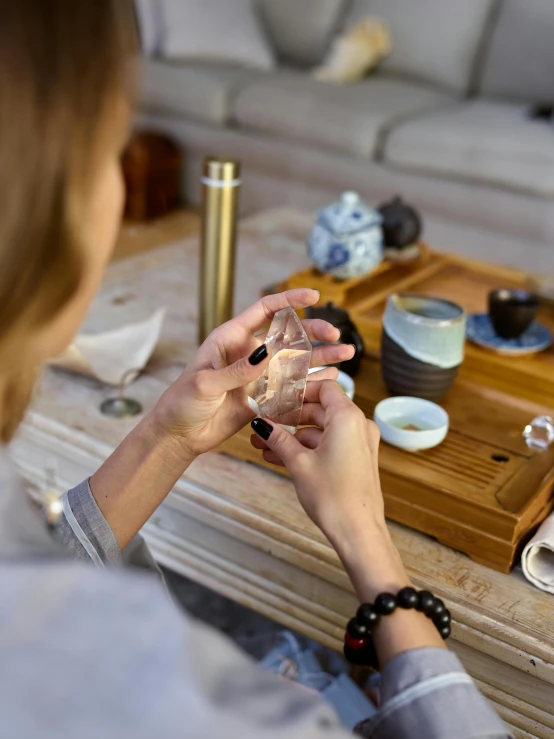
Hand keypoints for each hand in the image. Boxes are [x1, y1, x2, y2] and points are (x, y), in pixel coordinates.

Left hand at [153, 289, 354, 459]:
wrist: (178, 435)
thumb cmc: (181, 403)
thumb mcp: (205, 384)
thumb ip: (236, 370)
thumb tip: (267, 352)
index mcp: (231, 339)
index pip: (264, 311)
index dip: (289, 301)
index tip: (313, 296)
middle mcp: (248, 353)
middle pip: (287, 335)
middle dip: (313, 331)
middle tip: (336, 334)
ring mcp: (257, 376)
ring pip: (295, 361)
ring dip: (320, 357)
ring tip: (346, 353)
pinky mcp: (263, 398)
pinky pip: (292, 388)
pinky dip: (312, 383)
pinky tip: (332, 378)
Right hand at [249, 379, 384, 541]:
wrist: (358, 532)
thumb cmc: (333, 497)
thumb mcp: (299, 464)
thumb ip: (279, 439)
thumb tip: (261, 424)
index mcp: (348, 418)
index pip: (324, 387)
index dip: (299, 390)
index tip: (277, 397)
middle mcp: (358, 426)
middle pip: (320, 408)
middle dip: (290, 417)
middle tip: (264, 423)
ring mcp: (359, 443)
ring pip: (321, 430)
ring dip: (294, 436)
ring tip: (263, 445)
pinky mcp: (356, 460)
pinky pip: (328, 444)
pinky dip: (307, 448)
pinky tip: (279, 457)